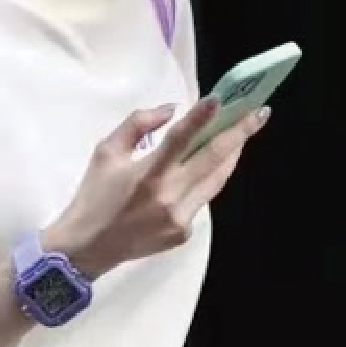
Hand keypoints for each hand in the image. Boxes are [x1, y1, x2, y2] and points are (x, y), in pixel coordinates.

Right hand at [45, 99, 268, 280]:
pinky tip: (210, 166)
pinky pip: (202, 199)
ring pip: (216, 180)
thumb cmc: (94, 195)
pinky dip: (207, 179)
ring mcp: (180, 217)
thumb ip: (138, 124)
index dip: (202, 117)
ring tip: (244, 134)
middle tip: (259, 113)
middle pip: (213, 158)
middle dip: (240, 133)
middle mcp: (169, 195)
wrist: (87, 247)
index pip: (181, 138)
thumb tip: (173, 110)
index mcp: (148, 173)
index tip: (221, 99)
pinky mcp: (183, 232)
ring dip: (232, 155)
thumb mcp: (106, 151)